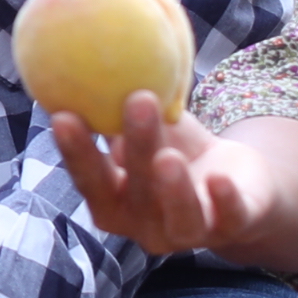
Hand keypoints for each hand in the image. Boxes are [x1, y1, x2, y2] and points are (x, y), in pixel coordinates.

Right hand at [54, 95, 285, 258]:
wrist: (235, 182)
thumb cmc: (176, 151)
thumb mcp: (149, 131)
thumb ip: (118, 111)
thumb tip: (82, 63)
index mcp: (116, 205)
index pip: (91, 182)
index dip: (77, 153)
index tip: (63, 116)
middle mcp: (147, 227)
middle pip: (137, 194)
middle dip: (135, 149)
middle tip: (137, 100)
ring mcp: (189, 233)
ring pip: (180, 217)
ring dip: (173, 189)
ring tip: (168, 155)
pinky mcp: (233, 226)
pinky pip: (229, 218)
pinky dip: (224, 201)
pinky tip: (220, 178)